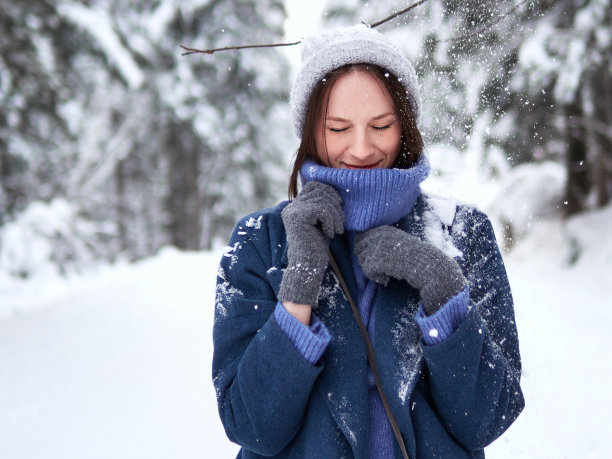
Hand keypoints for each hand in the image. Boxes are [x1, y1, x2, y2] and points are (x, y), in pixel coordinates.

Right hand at [278, 181, 343, 306]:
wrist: (308, 267)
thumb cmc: (316, 247)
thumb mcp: (320, 223)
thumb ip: (322, 207)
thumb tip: (334, 191)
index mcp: (295, 207)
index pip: (314, 186)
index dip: (329, 192)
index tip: (338, 206)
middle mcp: (291, 207)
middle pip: (320, 191)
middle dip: (335, 205)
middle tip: (340, 223)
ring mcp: (293, 211)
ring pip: (323, 200)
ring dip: (336, 215)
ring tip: (337, 230)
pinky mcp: (298, 217)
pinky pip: (322, 210)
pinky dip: (331, 222)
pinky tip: (330, 234)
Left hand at [355, 225, 465, 314]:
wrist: (429, 267)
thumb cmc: (414, 258)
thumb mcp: (397, 244)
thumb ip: (380, 242)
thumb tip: (358, 244)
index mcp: (384, 229)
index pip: (360, 237)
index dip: (366, 251)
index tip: (380, 260)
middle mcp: (380, 234)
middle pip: (358, 248)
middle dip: (366, 260)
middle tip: (381, 268)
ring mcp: (379, 246)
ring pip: (362, 260)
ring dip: (371, 270)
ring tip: (386, 273)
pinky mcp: (380, 259)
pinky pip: (367, 270)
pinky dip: (376, 278)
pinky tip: (387, 280)